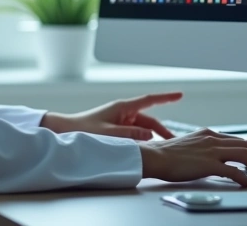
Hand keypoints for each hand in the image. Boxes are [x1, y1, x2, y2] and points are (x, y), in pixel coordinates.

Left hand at [39, 92, 181, 139]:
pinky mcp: (117, 129)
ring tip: (163, 150)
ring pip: (143, 129)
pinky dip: (142, 141)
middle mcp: (124, 112)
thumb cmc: (84, 128)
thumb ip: (131, 133)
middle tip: (175, 142)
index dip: (166, 98)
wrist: (66, 130)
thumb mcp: (109, 133)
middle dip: (163, 131)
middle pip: (150, 120)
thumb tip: (150, 134)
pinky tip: (146, 151)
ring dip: (152, 138)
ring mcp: (121, 121)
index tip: (180, 95)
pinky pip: (135, 134)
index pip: (150, 100)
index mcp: (123, 107)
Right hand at [139, 128, 246, 186]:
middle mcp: (213, 139)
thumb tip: (215, 161)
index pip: (239, 141)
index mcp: (209, 134)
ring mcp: (212, 150)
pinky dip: (246, 179)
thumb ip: (204, 149)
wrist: (154, 156)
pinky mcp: (209, 164)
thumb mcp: (190, 145)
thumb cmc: (166, 155)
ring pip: (246, 156)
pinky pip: (235, 171)